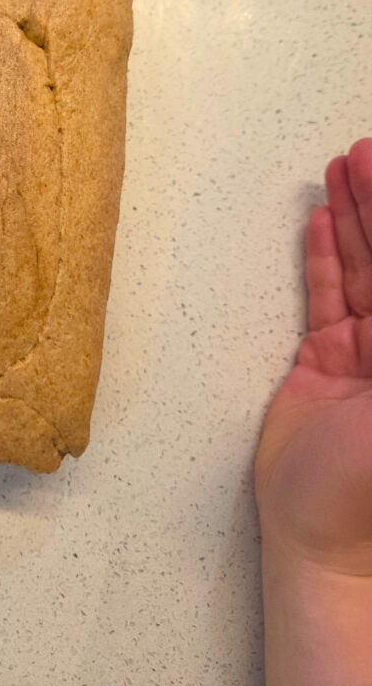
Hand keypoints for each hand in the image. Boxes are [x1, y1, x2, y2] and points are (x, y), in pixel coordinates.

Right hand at [256, 140, 371, 685]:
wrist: (321, 534)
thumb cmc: (371, 481)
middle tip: (364, 151)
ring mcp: (364, 350)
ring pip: (359, 269)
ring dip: (351, 219)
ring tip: (340, 170)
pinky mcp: (323, 361)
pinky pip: (324, 297)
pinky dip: (320, 259)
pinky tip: (319, 223)